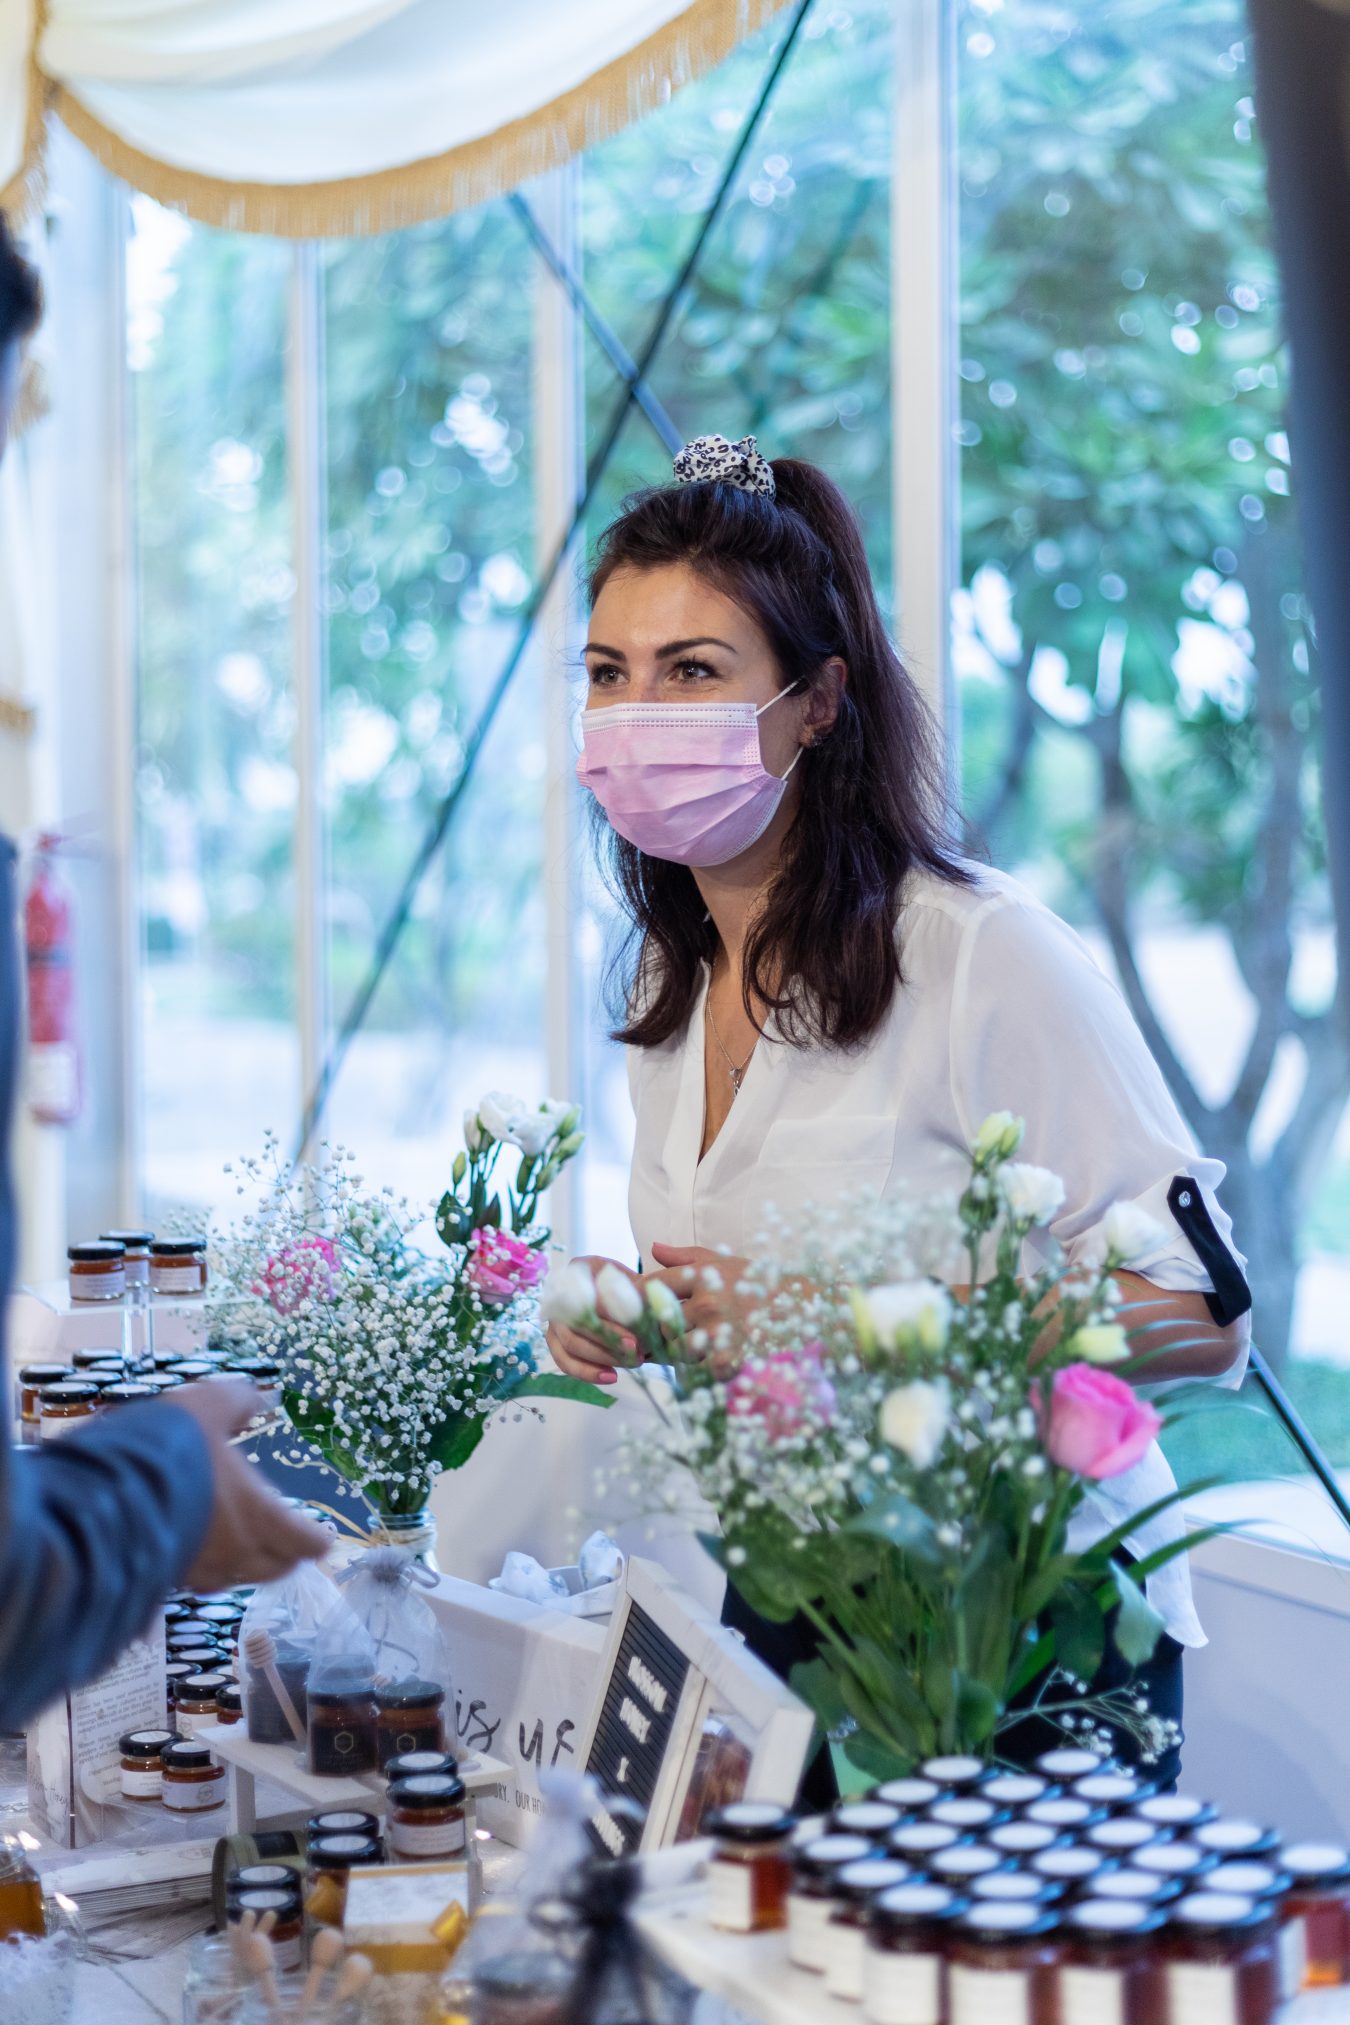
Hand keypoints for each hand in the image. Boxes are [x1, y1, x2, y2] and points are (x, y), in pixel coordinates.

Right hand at [170, 1382, 331, 1589]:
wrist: (102, 1489)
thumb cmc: (171, 1446)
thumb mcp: (210, 1405)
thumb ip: (237, 1402)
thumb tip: (254, 1400)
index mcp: (260, 1516)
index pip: (305, 1544)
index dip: (316, 1539)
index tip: (321, 1534)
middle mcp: (235, 1552)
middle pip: (275, 1568)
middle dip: (284, 1555)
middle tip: (285, 1538)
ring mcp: (198, 1570)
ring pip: (235, 1578)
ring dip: (245, 1564)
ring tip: (241, 1544)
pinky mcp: (163, 1577)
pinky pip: (196, 1580)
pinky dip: (205, 1568)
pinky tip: (195, 1550)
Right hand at [545, 1256, 642, 1386]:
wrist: (631, 1301)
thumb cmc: (636, 1291)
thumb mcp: (640, 1287)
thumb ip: (640, 1297)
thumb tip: (649, 1313)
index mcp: (581, 1269)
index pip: (591, 1298)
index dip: (611, 1321)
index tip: (635, 1339)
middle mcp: (561, 1292)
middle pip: (579, 1322)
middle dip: (608, 1343)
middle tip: (637, 1355)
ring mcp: (556, 1318)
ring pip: (571, 1344)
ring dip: (601, 1358)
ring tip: (632, 1364)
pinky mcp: (556, 1342)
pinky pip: (565, 1361)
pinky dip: (587, 1372)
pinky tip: (611, 1377)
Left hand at [647, 1243, 752, 1377]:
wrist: (802, 1308)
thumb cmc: (758, 1283)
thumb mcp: (723, 1261)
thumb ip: (685, 1256)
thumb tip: (654, 1248)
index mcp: (703, 1276)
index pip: (654, 1286)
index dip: (643, 1297)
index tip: (644, 1307)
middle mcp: (707, 1304)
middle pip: (661, 1324)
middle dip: (665, 1329)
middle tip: (678, 1331)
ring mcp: (717, 1334)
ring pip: (676, 1350)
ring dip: (684, 1352)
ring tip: (702, 1345)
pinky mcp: (728, 1360)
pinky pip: (698, 1371)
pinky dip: (705, 1370)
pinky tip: (718, 1360)